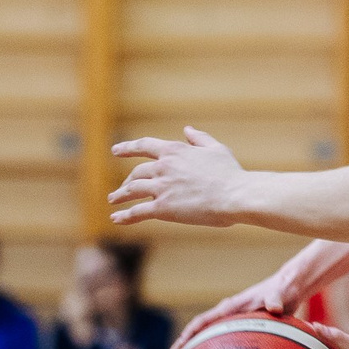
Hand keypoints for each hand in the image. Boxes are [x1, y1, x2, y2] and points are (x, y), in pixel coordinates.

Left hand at [108, 129, 245, 227]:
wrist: (235, 195)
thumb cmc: (230, 173)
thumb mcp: (216, 149)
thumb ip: (199, 138)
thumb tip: (187, 129)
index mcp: (174, 151)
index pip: (144, 146)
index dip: (128, 148)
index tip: (116, 149)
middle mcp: (163, 167)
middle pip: (137, 173)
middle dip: (127, 181)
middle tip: (122, 188)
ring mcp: (161, 187)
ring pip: (132, 190)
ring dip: (120, 195)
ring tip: (113, 200)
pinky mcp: (163, 208)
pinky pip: (138, 212)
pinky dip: (125, 216)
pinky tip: (116, 219)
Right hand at [170, 272, 299, 348]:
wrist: (286, 288)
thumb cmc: (281, 290)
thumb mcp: (278, 294)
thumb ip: (275, 300)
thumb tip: (275, 308)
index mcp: (229, 308)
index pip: (200, 323)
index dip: (187, 337)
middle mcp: (226, 315)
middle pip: (196, 333)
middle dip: (181, 348)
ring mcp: (231, 322)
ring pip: (206, 339)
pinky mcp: (239, 329)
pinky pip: (221, 343)